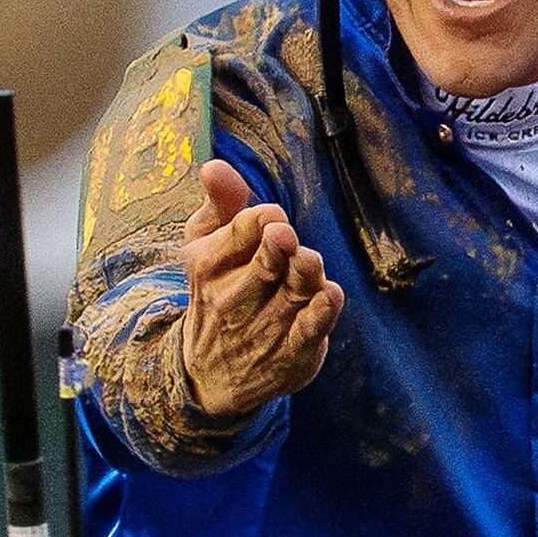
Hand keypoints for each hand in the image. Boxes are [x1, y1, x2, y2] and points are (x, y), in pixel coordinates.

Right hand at [177, 159, 345, 420]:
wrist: (213, 372)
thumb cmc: (219, 288)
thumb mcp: (206, 245)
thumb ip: (219, 203)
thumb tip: (214, 164)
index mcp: (211, 264)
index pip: (238, 234)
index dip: (259, 221)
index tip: (272, 216)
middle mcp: (234, 297)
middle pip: (265, 264)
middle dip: (275, 248)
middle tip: (284, 235)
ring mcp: (265, 327)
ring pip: (293, 293)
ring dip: (305, 274)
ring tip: (309, 261)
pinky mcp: (292, 353)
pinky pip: (309, 331)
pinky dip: (321, 313)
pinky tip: (330, 295)